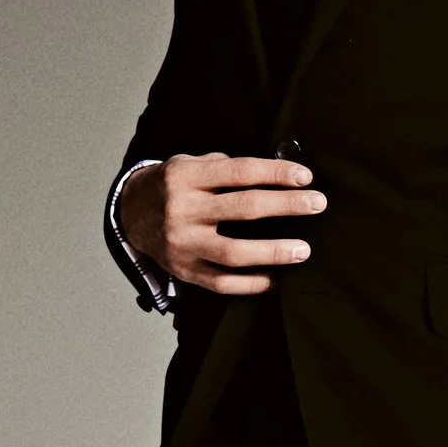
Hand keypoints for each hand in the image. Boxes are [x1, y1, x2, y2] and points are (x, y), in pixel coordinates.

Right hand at [120, 153, 324, 294]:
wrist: (130, 215)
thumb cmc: (172, 186)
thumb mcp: (189, 164)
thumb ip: (226, 167)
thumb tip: (278, 171)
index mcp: (185, 177)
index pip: (240, 172)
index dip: (276, 173)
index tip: (305, 177)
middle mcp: (182, 210)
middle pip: (244, 208)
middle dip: (287, 206)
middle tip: (317, 204)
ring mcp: (183, 244)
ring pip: (235, 253)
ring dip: (274, 251)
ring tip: (303, 250)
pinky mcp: (184, 271)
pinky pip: (223, 282)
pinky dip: (252, 283)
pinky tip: (275, 279)